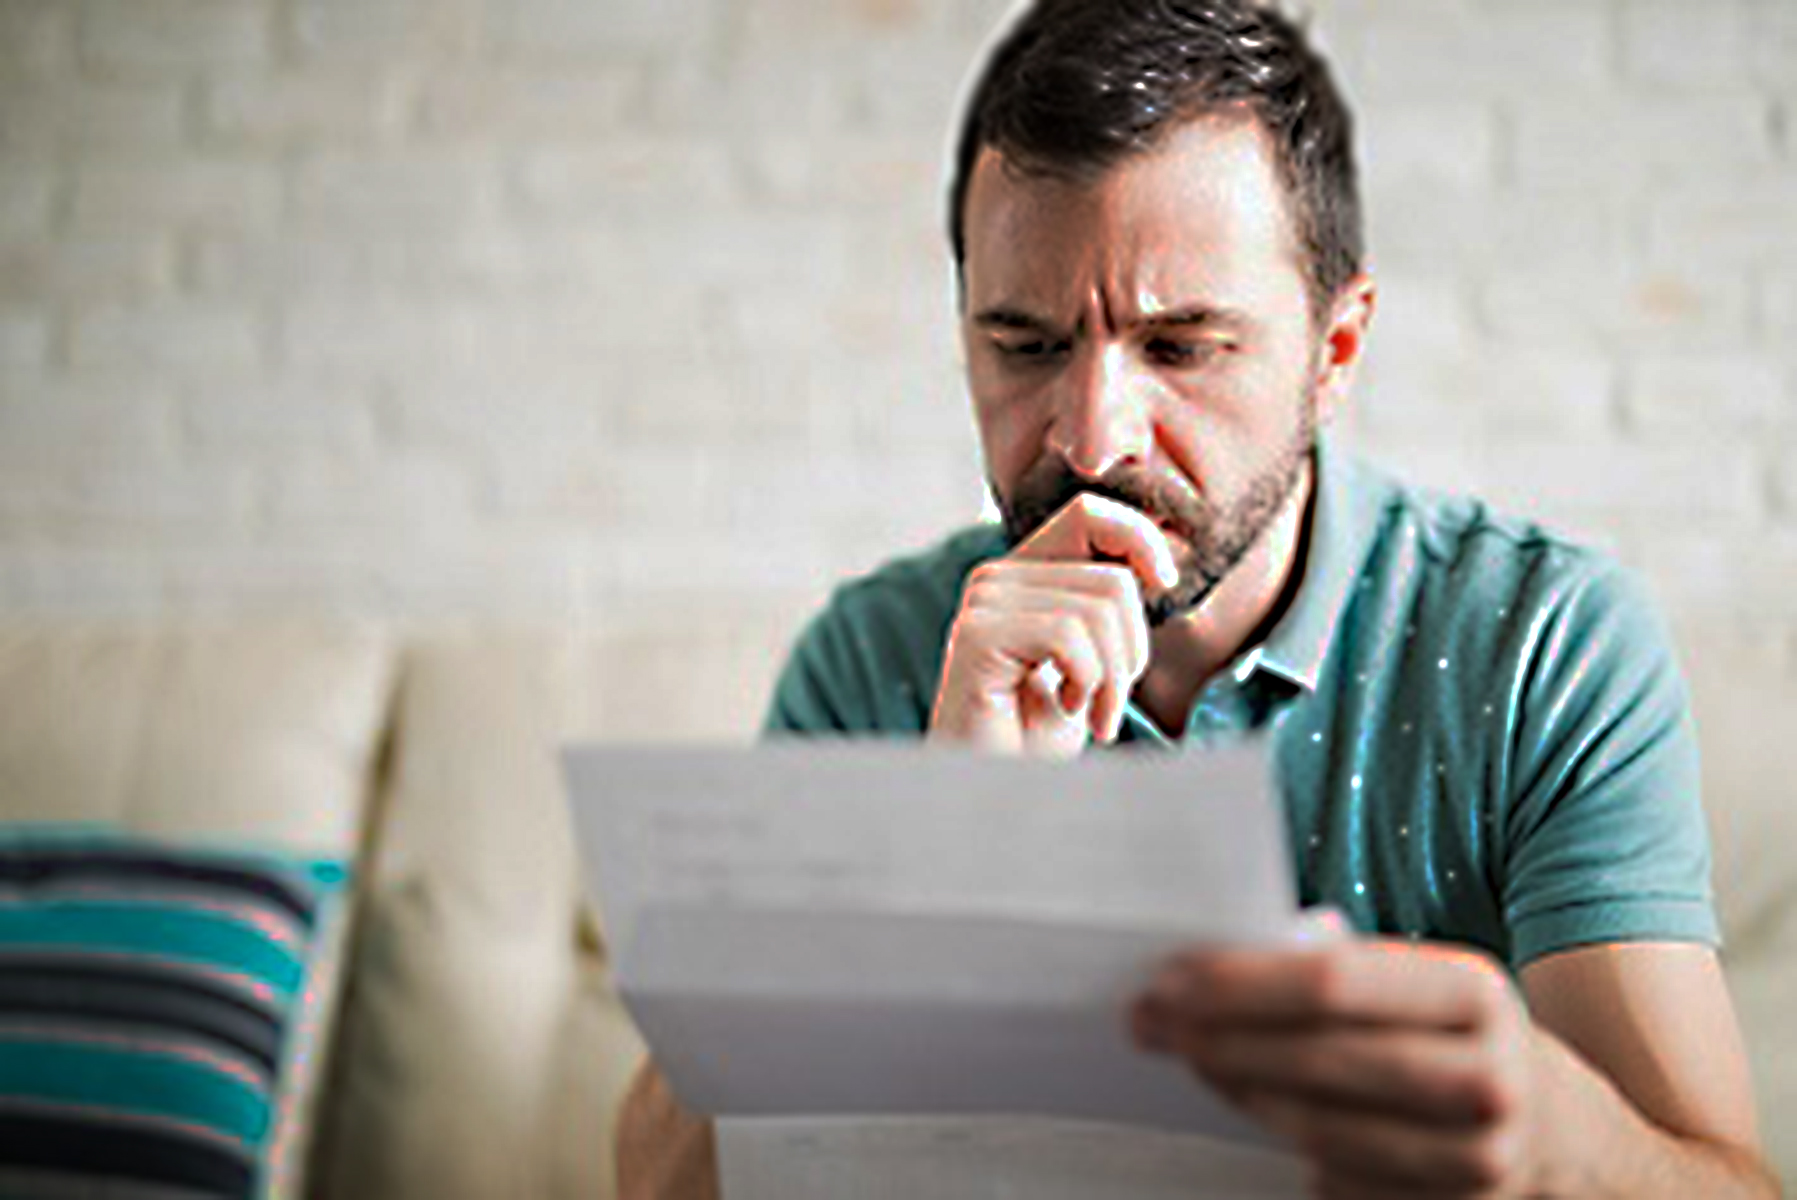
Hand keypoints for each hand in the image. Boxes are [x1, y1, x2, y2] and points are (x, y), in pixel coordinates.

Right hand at [928, 494, 1179, 756]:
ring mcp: (983, 602)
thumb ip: (1111, 608)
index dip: (1140, 539)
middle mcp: (997, 578)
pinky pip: (1069, 635)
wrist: (996, 791)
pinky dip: (1089, 682)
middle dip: (1132, 650)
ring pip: (1100, 608)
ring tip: (1093, 713)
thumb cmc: (1040, 737)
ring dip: (1113, 678)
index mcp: (1026, 575)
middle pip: (1112, 579)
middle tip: (1110, 702)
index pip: (1092, 513)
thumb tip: (1160, 564)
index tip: (1165, 584)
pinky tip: (1067, 709)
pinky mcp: (978, 634)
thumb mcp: (1094, 662)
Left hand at [1130, 938, 1546, 1198]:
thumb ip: (1337, 964)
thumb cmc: (1455, 1033)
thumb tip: (1216, 963)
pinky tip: (1252, 1104)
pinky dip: (1284, 1141)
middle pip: (1317, 1058)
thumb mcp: (1422, 979)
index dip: (1238, 981)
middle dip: (1217, 1037)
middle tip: (1150, 1020)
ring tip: (1192, 1058)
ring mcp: (1475, 1157)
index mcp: (1474, 992)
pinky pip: (1337, 1178)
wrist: (1554, 1128)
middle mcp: (1485, 1077)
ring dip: (1238, 1089)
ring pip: (1319, 1128)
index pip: (1331, 981)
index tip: (1170, 977)